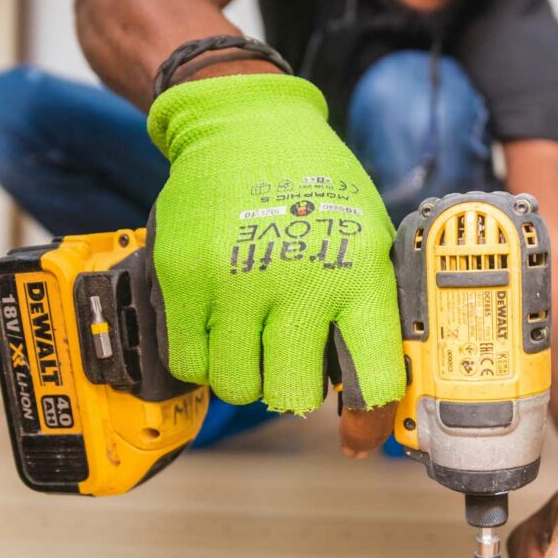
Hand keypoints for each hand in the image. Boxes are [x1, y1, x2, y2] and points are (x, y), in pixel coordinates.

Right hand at [146, 74, 405, 453]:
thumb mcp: (370, 239)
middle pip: (293, 396)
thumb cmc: (318, 190)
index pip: (373, 378)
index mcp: (359, 275)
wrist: (246, 125)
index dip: (369, 418)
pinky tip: (219, 327)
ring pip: (238, 387)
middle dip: (294, 390)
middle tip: (291, 361)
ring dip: (247, 375)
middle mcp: (299, 281)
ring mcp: (235, 281)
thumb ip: (372, 312)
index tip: (358, 432)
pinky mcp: (182, 277)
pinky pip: (189, 363)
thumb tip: (375, 395)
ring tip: (253, 337)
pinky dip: (204, 358)